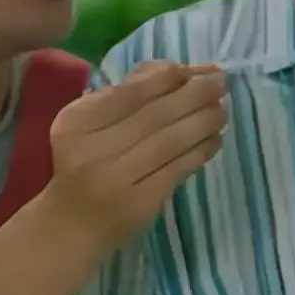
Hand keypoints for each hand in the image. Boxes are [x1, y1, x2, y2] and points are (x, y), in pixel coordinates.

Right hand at [46, 62, 226, 249]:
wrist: (71, 224)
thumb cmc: (82, 162)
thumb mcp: (87, 122)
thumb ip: (125, 93)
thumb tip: (178, 71)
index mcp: (78, 121)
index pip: (132, 92)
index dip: (170, 78)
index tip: (199, 70)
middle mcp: (95, 148)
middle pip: (155, 115)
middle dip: (195, 94)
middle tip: (221, 82)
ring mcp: (118, 179)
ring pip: (171, 141)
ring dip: (204, 121)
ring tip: (223, 108)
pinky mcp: (141, 203)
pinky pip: (178, 169)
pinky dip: (201, 151)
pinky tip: (216, 138)